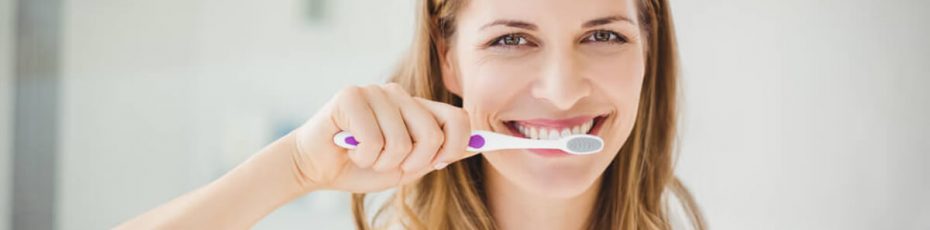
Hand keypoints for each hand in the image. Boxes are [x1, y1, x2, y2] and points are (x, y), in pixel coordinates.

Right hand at [292, 83, 474, 192]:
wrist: (317, 167)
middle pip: (432, 134)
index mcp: (416, 107)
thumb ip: (438, 154)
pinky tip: (350, 148)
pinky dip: (362, 157)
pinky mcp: (350, 96)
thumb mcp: (407, 166)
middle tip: (390, 164)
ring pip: (401, 142)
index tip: (440, 162)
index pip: (457, 117)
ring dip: (382, 163)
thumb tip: (478, 145)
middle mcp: (398, 93)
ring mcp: (375, 91)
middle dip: (414, 163)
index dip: (456, 146)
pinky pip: (373, 141)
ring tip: (366, 156)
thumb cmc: (362, 165)